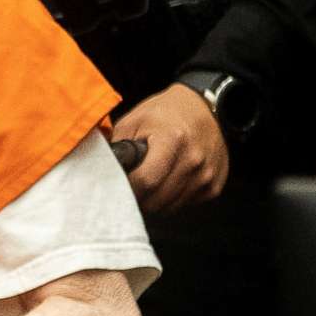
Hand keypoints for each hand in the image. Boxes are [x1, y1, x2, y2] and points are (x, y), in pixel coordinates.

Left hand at [115, 83, 228, 213]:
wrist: (203, 108)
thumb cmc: (165, 113)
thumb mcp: (134, 120)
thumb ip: (117, 148)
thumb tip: (101, 173)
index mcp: (173, 139)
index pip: (145, 181)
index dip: (128, 188)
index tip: (121, 186)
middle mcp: (193, 159)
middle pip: (157, 200)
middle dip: (140, 198)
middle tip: (133, 186)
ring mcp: (206, 175)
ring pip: (170, 208)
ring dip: (155, 202)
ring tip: (151, 182)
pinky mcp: (214, 186)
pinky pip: (185, 205)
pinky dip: (173, 199)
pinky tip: (169, 181)